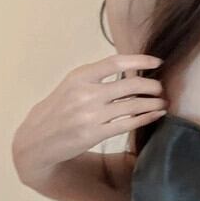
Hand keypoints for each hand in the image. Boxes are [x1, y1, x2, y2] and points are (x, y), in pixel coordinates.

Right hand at [12, 54, 167, 181]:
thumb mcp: (71, 85)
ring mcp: (90, 115)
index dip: (141, 60)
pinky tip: (156, 115)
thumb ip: (96, 77)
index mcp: (79, 77)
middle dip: (152, 85)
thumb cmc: (58, 109)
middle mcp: (85, 94)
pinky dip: (146, 118)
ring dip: (154, 103)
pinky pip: (129, 123)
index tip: (157, 62)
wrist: (35, 140)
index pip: (115, 62)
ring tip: (163, 102)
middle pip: (130, 84)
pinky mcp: (95, 134)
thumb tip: (130, 69)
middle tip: (161, 88)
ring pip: (133, 105)